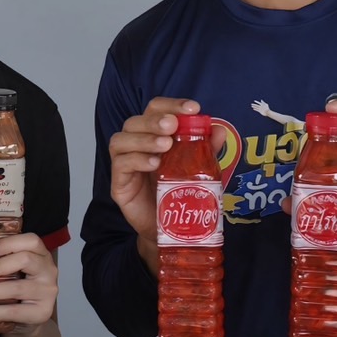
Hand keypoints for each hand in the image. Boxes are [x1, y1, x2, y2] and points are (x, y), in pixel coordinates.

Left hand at [0, 208, 57, 333]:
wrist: (26, 319)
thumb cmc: (13, 284)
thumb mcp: (0, 263)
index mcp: (39, 253)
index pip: (31, 240)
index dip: (10, 243)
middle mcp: (48, 269)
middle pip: (25, 260)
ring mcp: (48, 291)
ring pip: (17, 288)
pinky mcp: (42, 312)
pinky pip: (15, 311)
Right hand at [109, 97, 225, 237]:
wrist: (172, 231)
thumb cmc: (181, 195)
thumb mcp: (200, 170)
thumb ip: (207, 150)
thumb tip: (219, 130)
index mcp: (153, 136)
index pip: (155, 110)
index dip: (171, 105)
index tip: (192, 108)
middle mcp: (135, 146)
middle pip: (134, 122)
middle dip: (154, 120)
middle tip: (172, 125)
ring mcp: (124, 165)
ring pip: (121, 140)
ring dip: (144, 138)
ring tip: (165, 145)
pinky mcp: (118, 185)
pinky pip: (120, 165)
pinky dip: (137, 160)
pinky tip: (155, 164)